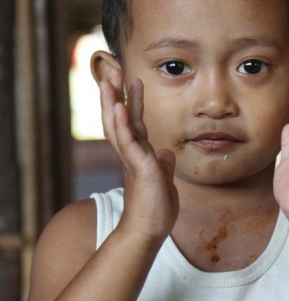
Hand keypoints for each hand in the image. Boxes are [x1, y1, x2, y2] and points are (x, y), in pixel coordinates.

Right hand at [98, 67, 177, 242]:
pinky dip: (122, 124)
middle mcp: (132, 153)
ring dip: (113, 101)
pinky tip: (119, 107)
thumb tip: (165, 153)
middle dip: (116, 94)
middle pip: (120, 118)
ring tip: (109, 79)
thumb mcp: (163, 180)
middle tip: (112, 69)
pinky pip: (127, 142)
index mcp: (140, 154)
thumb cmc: (156, 208)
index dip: (132, 101)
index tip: (132, 80)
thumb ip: (163, 165)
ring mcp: (133, 159)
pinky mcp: (138, 167)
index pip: (134, 122)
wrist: (149, 231)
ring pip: (118, 125)